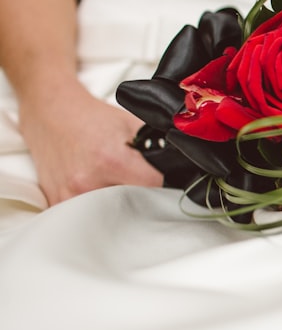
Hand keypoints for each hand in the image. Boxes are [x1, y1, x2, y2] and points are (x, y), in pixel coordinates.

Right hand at [19, 84, 161, 204]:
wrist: (51, 112)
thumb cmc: (92, 118)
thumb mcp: (132, 124)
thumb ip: (157, 145)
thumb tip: (182, 163)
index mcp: (111, 160)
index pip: (153, 187)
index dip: (166, 186)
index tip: (169, 184)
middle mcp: (88, 181)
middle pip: (132, 206)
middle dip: (144, 200)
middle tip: (145, 190)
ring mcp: (69, 194)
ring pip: (110, 215)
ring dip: (120, 207)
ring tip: (121, 189)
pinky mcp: (57, 201)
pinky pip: (85, 217)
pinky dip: (97, 210)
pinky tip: (101, 196)